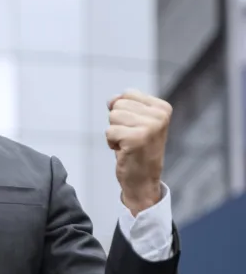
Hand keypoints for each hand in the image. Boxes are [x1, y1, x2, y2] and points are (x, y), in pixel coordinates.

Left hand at [105, 90, 171, 215]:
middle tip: (130, 138)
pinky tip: (125, 151)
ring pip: (112, 117)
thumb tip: (112, 100)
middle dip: (117, 123)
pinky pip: (109, 131)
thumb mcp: (134, 121)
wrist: (143, 180)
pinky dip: (111, 143)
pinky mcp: (137, 139)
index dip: (123, 112)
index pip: (127, 94)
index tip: (135, 128)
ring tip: (128, 144)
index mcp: (163, 108)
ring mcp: (150, 127)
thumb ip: (124, 104)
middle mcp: (160, 115)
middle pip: (118, 105)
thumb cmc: (136, 148)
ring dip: (114, 133)